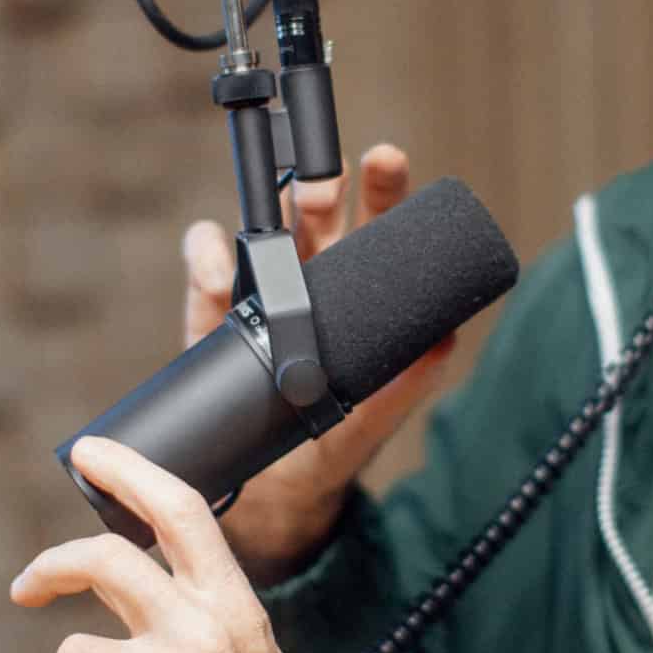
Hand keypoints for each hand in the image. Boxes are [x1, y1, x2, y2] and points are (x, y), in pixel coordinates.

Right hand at [180, 143, 456, 579]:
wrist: (270, 492)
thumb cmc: (329, 444)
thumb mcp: (371, 419)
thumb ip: (405, 384)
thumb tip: (445, 342)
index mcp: (357, 294)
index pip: (375, 229)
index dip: (383, 190)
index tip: (388, 161)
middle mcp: (309, 282)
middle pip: (316, 215)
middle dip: (320, 187)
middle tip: (324, 184)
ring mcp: (259, 293)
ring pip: (262, 229)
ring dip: (267, 210)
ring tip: (276, 213)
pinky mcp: (213, 313)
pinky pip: (208, 266)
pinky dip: (209, 256)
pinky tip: (221, 271)